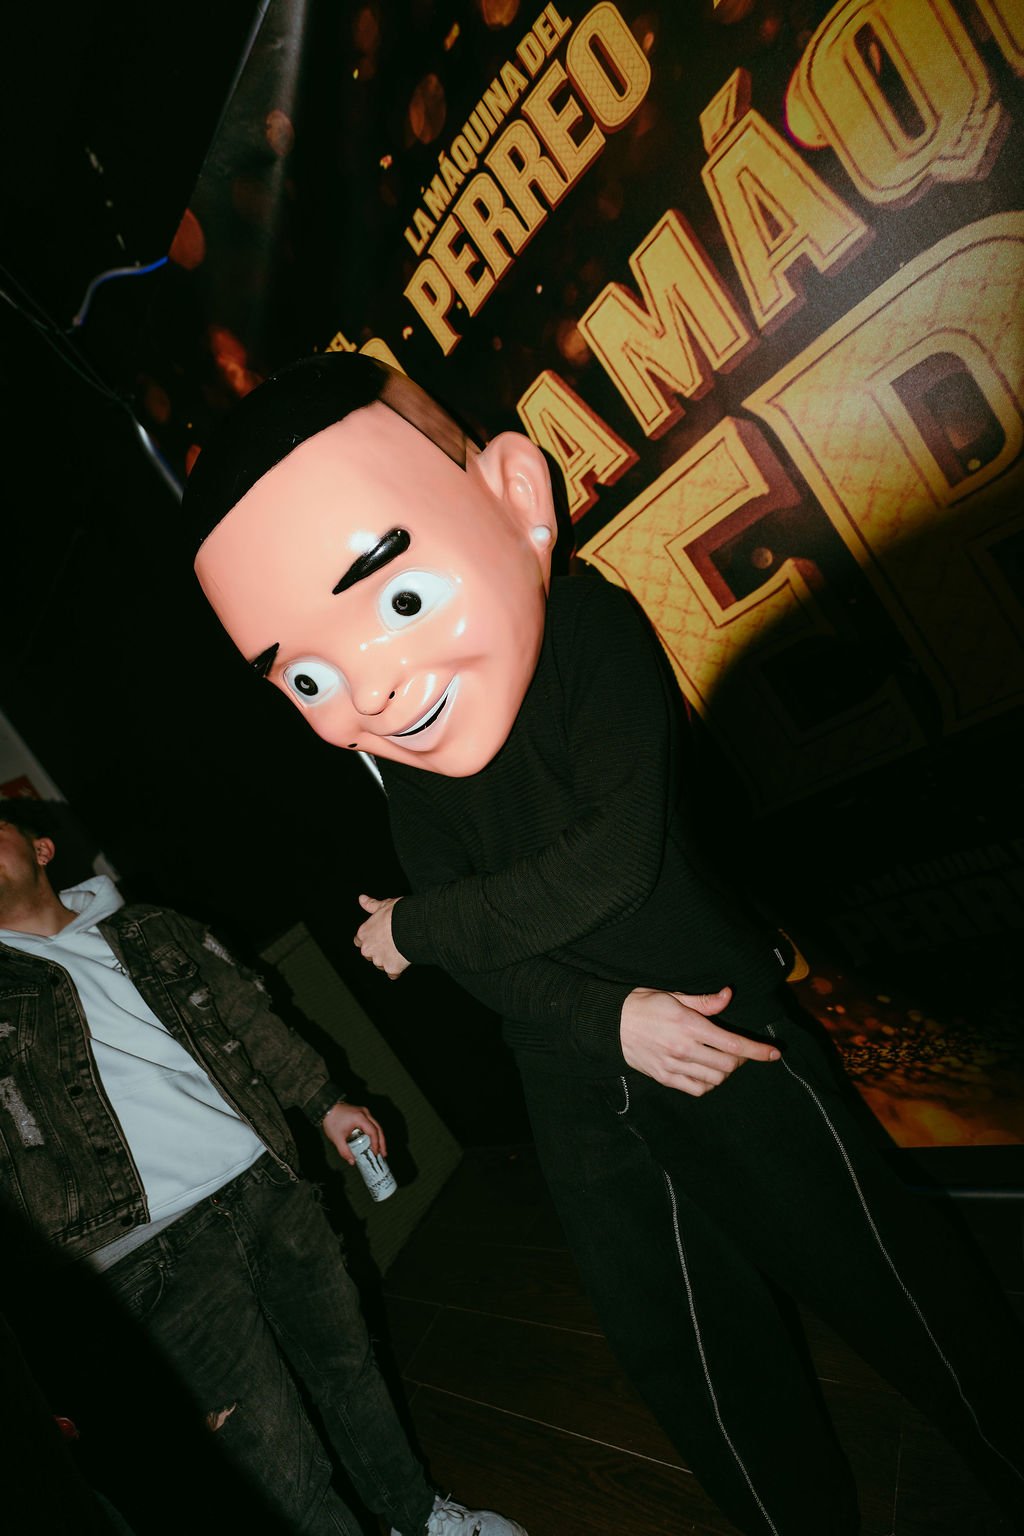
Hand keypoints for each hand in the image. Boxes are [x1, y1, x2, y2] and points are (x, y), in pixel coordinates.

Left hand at [321, 1101, 386, 1162]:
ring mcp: (365, 1112)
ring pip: (376, 1126)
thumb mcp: (337, 1138)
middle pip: (378, 1128)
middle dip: (382, 1142)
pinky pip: (372, 1124)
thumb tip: (352, 1161)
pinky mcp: (362, 1113)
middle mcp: (365, 1113)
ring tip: (380, 1150)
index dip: (375, 1144)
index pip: (373, 1132)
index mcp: (360, 1118)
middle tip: (383, 1154)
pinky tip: (373, 1141)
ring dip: (379, 1138)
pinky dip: (374, 1133)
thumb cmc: (331, 1120)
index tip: (375, 1153)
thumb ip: (344, 1151)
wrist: (327, 1107)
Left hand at [354, 895, 409, 978]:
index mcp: (364, 933)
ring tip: (400, 950)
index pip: (358, 941)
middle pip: (368, 954)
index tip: (377, 936)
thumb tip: (361, 898)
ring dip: (387, 960)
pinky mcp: (391, 968)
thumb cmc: (398, 914)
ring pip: (380, 964)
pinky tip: (403, 962)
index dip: (368, 939)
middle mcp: (368, 949)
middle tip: (391, 943)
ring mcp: (379, 960)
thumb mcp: (384, 905)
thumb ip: (371, 905)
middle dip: (377, 951)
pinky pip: (392, 973)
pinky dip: (397, 970)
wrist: (413, 926)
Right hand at [620, 986, 779, 1094]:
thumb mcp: (674, 996)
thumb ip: (704, 1002)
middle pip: (728, 1066)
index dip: (757, 1051)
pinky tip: (706, 1073)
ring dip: (725, 1073)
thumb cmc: (643, 1005)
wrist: (610, 1024)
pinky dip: (708, 1084)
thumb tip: (729, 995)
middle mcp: (684, 1049)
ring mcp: (674, 1066)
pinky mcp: (665, 1078)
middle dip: (741, 1061)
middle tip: (739, 1052)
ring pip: (715, 1080)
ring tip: (721, 1061)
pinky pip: (696, 1089)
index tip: (773, 1053)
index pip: (732, 1044)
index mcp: (689, 1025)